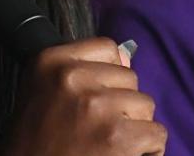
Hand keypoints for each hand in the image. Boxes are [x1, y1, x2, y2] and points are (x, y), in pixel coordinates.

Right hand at [2, 37, 166, 155]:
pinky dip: (147, 149)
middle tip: (94, 127)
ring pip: (145, 105)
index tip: (91, 97)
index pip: (107, 48)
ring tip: (105, 142)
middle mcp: (71, 78)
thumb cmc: (37, 141)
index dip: (107, 75)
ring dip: (133, 126)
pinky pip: (156, 133)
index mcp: (50, 61)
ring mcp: (96, 107)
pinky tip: (119, 154)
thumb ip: (84, 69)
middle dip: (121, 103)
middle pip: (130, 78)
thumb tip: (126, 56)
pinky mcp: (118, 137)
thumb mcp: (45, 93)